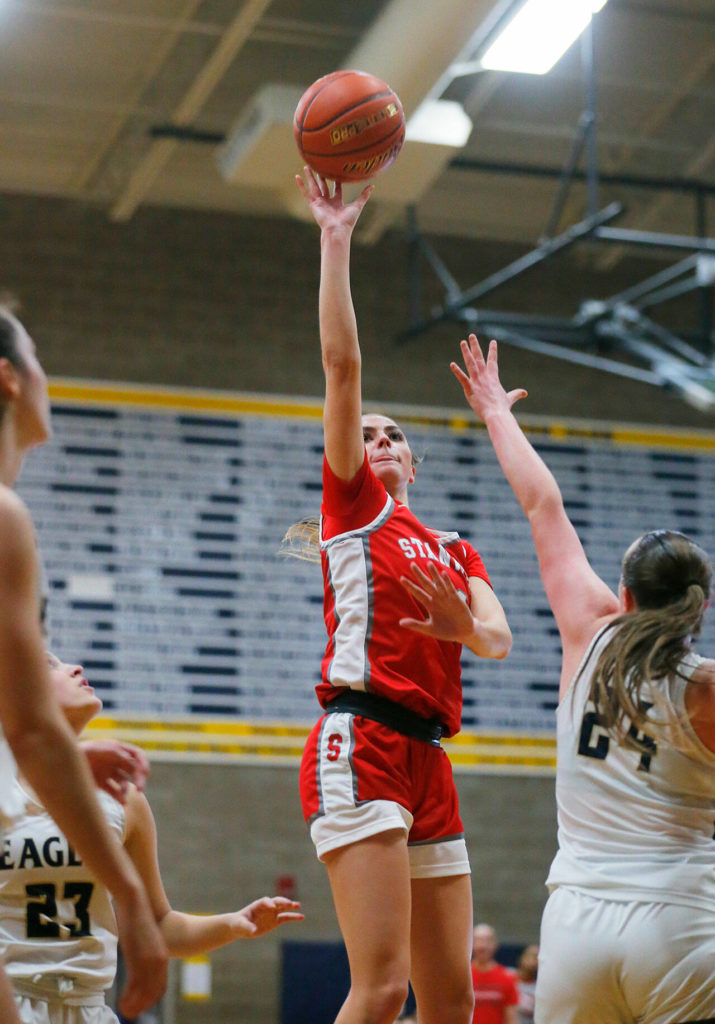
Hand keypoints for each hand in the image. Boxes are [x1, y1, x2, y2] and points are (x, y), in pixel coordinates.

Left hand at [82, 740, 149, 803]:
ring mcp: (107, 771)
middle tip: (140, 789)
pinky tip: (121, 802)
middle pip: (133, 770)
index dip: (144, 763)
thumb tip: (132, 761)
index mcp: (118, 749)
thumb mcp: (100, 749)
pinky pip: (113, 790)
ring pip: (123, 782)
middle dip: (138, 779)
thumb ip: (117, 753)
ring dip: (126, 789)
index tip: (145, 773)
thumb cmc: (82, 751)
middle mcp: (115, 760)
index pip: (137, 755)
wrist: (61, 762)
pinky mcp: (100, 782)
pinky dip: (118, 796)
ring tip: (124, 798)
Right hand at [115, 886, 167, 1017]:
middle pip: (155, 993)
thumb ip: (144, 953)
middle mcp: (160, 960)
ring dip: (135, 1005)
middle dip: (143, 1006)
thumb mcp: (143, 939)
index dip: (150, 999)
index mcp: (163, 956)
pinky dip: (129, 999)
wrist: (136, 900)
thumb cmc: (136, 917)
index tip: (140, 1006)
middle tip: (130, 1013)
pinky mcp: (139, 959)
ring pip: (145, 993)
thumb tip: (137, 961)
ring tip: (124, 1011)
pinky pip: (135, 987)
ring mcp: (150, 960)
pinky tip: (121, 1004)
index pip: (161, 986)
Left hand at [232, 897, 303, 938]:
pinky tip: (301, 917)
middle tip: (289, 903)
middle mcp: (267, 907)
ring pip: (283, 908)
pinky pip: (286, 917)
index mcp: (257, 905)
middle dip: (283, 902)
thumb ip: (247, 927)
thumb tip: (253, 931)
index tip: (272, 906)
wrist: (241, 927)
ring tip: (298, 905)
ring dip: (290, 906)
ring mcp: (272, 913)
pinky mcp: (276, 920)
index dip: (269, 903)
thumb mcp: (241, 926)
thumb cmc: (239, 924)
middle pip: (276, 901)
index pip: (265, 901)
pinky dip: (294, 917)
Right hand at [295, 166, 372, 233]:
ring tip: (306, 166)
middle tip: (318, 166)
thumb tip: (372, 186)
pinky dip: (301, 185)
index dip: (337, 180)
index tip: (336, 171)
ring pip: (314, 186)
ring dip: (310, 177)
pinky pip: (306, 193)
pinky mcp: (313, 204)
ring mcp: (319, 203)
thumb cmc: (347, 221)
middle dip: (321, 177)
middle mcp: (327, 202)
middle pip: (323, 186)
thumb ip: (363, 196)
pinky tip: (297, 177)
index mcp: (337, 203)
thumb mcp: (357, 205)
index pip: (336, 189)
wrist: (337, 230)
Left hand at [399, 562, 475, 642]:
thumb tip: (400, 622)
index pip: (418, 593)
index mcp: (429, 605)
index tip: (401, 578)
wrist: (463, 633)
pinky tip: (443, 573)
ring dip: (434, 574)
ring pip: (438, 583)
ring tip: (429, 563)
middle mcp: (437, 599)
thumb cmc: (446, 631)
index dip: (410, 586)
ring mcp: (446, 597)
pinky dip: (447, 582)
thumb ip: (415, 625)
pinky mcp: (456, 599)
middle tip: (412, 564)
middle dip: (419, 575)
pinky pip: (450, 589)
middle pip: (426, 584)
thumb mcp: (429, 629)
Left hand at [450, 335, 526, 422]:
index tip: (493, 342)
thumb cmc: (502, 408)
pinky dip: (457, 371)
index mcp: (493, 378)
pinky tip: (452, 364)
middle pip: (479, 358)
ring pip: (470, 363)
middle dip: (475, 346)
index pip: (493, 361)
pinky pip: (462, 378)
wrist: (497, 414)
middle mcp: (485, 377)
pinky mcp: (470, 389)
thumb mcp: (510, 398)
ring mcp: (477, 382)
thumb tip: (525, 393)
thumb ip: (516, 394)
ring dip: (466, 352)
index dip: (492, 351)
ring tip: (463, 342)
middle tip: (471, 336)